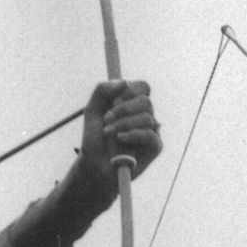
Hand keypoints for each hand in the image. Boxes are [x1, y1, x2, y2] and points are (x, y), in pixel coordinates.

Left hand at [78, 79, 162, 193]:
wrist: (95, 165)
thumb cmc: (95, 139)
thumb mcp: (92, 111)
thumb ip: (102, 91)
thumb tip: (123, 82)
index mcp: (132, 103)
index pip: (142, 87)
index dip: (130, 90)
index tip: (114, 100)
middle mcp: (144, 115)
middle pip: (145, 101)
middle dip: (124, 109)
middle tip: (107, 119)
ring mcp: (151, 131)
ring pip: (147, 117)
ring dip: (124, 124)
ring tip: (109, 134)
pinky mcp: (155, 146)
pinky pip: (150, 135)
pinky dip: (133, 135)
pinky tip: (121, 140)